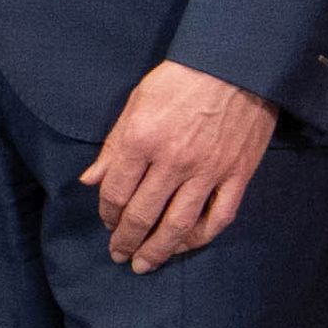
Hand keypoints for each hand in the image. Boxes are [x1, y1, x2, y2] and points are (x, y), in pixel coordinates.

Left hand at [89, 60, 279, 273]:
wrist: (235, 63)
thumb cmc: (181, 78)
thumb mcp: (136, 102)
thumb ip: (113, 146)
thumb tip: (90, 180)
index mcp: (142, 140)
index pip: (116, 192)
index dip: (106, 213)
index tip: (107, 221)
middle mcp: (173, 161)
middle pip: (143, 215)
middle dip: (126, 240)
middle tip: (119, 255)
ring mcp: (208, 171)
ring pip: (178, 225)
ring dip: (157, 250)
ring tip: (144, 263)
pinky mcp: (237, 174)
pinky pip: (218, 217)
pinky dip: (200, 238)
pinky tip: (185, 245)